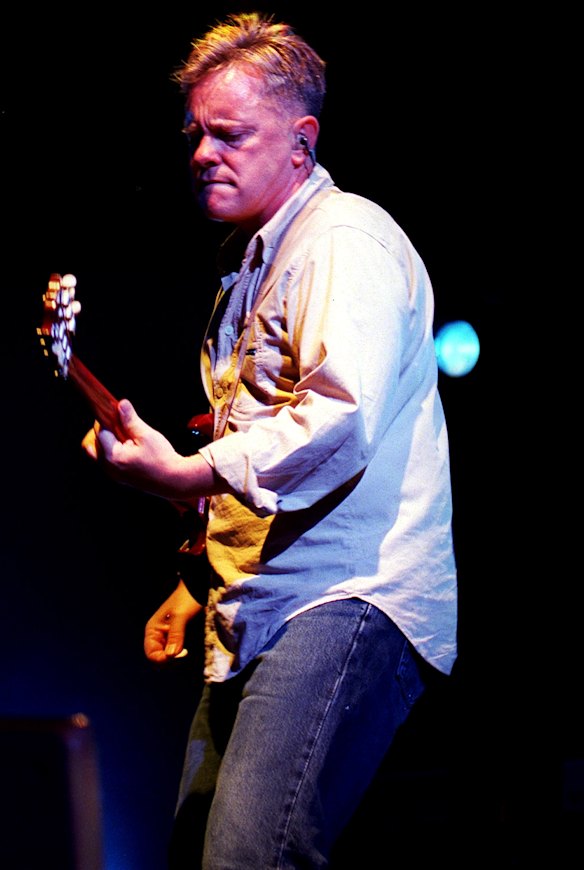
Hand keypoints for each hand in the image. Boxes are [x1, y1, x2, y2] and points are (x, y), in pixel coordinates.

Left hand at [81, 399, 222, 500]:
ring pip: (102, 453)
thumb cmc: (162, 459)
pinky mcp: (122, 478)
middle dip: (107, 430)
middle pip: (98, 443)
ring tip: (127, 434)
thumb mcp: (146, 435)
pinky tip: (129, 445)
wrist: (176, 480)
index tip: (115, 411)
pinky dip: (115, 451)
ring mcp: (115, 475)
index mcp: (113, 457)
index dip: (107, 419)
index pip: (101, 432)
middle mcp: (109, 468)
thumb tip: (121, 404)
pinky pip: (110, 462)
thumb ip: (130, 420)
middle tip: (121, 421)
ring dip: (110, 441)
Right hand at [144, 579, 202, 662]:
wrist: (198, 589)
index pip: (152, 655)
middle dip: (171, 661)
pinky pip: (177, 654)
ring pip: (169, 659)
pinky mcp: (179, 639)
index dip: (164, 659)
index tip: (183, 653)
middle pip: (159, 660)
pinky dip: (182, 656)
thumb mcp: (181, 615)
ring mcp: (168, 638)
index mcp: (153, 630)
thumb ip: (175, 634)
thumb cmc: (187, 599)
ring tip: (189, 651)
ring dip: (177, 660)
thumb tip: (170, 656)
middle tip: (186, 653)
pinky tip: (190, 651)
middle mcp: (158, 637)